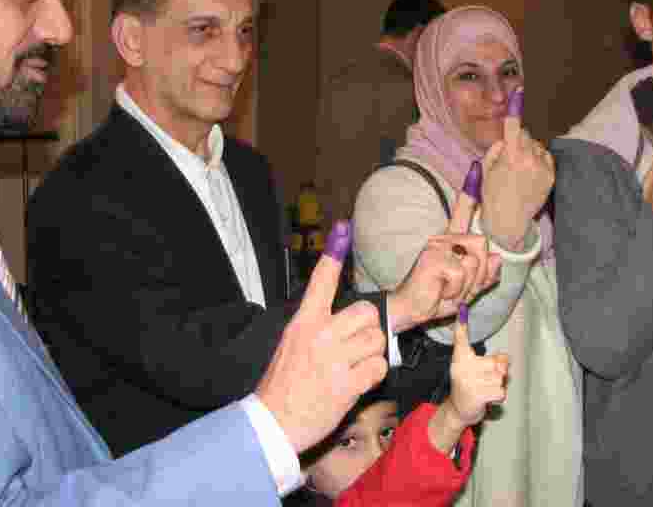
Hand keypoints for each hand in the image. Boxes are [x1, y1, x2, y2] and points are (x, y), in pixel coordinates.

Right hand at [257, 222, 386, 453]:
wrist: (273, 424)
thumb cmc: (284, 384)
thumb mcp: (291, 344)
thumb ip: (314, 326)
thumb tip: (340, 315)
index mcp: (303, 323)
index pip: (320, 282)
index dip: (333, 255)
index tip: (342, 228)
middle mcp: (320, 336)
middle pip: (368, 313)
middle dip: (368, 329)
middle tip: (355, 346)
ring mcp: (335, 360)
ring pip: (377, 340)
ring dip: (371, 354)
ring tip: (351, 368)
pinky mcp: (348, 385)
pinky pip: (379, 367)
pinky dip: (373, 376)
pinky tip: (356, 383)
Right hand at [388, 173, 501, 330]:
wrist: (410, 310)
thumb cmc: (437, 298)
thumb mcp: (467, 289)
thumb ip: (484, 276)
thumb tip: (497, 258)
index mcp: (451, 242)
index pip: (462, 212)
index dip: (470, 191)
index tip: (476, 166)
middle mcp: (443, 239)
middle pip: (482, 245)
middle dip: (479, 274)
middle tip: (460, 288)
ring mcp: (438, 246)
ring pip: (475, 260)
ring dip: (468, 284)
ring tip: (449, 290)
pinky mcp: (434, 257)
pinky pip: (463, 273)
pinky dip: (457, 290)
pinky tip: (441, 291)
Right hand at [428, 306, 508, 453]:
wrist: (457, 410)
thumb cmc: (471, 385)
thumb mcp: (478, 369)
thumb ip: (494, 361)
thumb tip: (506, 361)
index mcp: (461, 358)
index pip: (461, 338)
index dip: (462, 324)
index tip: (462, 309)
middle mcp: (462, 367)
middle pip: (497, 363)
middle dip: (497, 374)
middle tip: (484, 381)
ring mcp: (468, 381)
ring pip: (500, 379)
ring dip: (497, 387)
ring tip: (484, 390)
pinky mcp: (476, 395)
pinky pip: (500, 392)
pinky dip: (497, 398)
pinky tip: (485, 399)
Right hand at [480, 88, 554, 249]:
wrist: (509, 221)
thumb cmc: (493, 195)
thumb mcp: (486, 169)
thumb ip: (496, 149)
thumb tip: (507, 139)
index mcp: (511, 156)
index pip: (514, 127)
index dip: (515, 109)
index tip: (519, 92)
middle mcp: (529, 159)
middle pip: (526, 135)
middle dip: (518, 140)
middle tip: (510, 157)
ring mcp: (542, 168)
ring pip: (537, 145)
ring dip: (529, 150)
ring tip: (520, 168)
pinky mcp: (551, 176)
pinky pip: (546, 157)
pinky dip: (539, 159)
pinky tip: (529, 172)